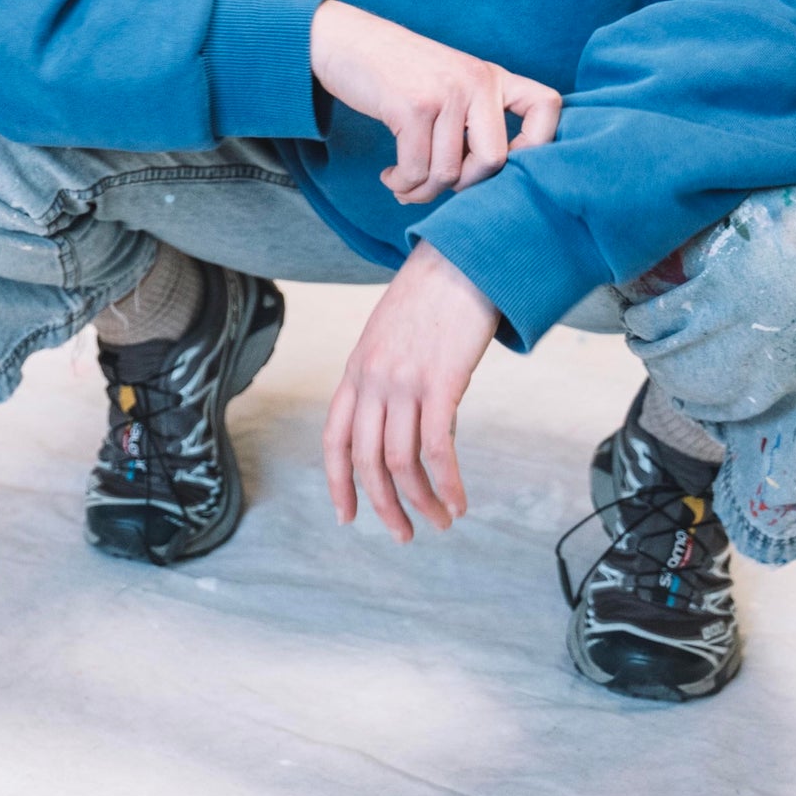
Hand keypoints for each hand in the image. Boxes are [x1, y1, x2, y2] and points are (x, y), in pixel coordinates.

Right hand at [306, 0, 562, 207]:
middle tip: (438, 184)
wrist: (345, 41)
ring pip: (449, 172)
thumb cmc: (395, 71)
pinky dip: (403, 184)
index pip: (547, 105)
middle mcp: (476, 81)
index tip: (507, 163)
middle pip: (494, 160)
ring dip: (422, 191)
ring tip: (405, 186)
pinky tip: (392, 178)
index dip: (539, 144)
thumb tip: (484, 183)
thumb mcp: (448, 82)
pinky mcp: (412, 106)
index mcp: (491, 75)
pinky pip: (417, 169)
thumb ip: (472, 116)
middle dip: (465, 187)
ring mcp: (446, 93)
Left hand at [324, 243, 501, 540]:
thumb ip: (388, 382)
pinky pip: (438, 449)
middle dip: (383, 506)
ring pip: (400, 461)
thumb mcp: (391, 339)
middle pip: (365, 460)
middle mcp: (372, 380)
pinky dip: (448, 483)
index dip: (337, 483)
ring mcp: (403, 381)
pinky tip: (460, 500)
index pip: (334, 439)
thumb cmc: (431, 300)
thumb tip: (409, 430)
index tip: (347, 517)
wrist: (461, 260)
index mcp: (356, 372)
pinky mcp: (440, 382)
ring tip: (442, 521)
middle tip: (405, 535)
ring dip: (421, 501)